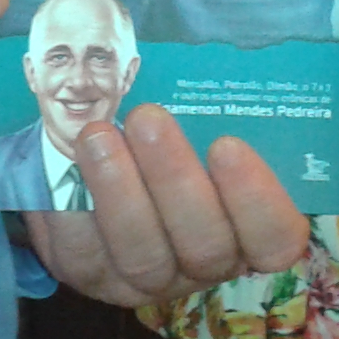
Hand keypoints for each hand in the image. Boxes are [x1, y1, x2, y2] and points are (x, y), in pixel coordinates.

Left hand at [22, 105, 310, 304]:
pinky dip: (69, 206)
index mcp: (249, 230)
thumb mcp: (202, 129)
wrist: (103, 168)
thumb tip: (211, 60)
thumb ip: (212, 114)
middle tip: (148, 118)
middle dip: (175, 181)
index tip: (227, 145)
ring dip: (119, 190)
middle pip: (204, 246)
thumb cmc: (171, 141)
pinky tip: (63, 161)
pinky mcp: (91, 274)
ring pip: (141, 253)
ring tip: (97, 134)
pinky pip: (81, 251)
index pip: (275, 236)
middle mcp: (204, 263)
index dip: (256, 200)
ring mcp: (147, 277)